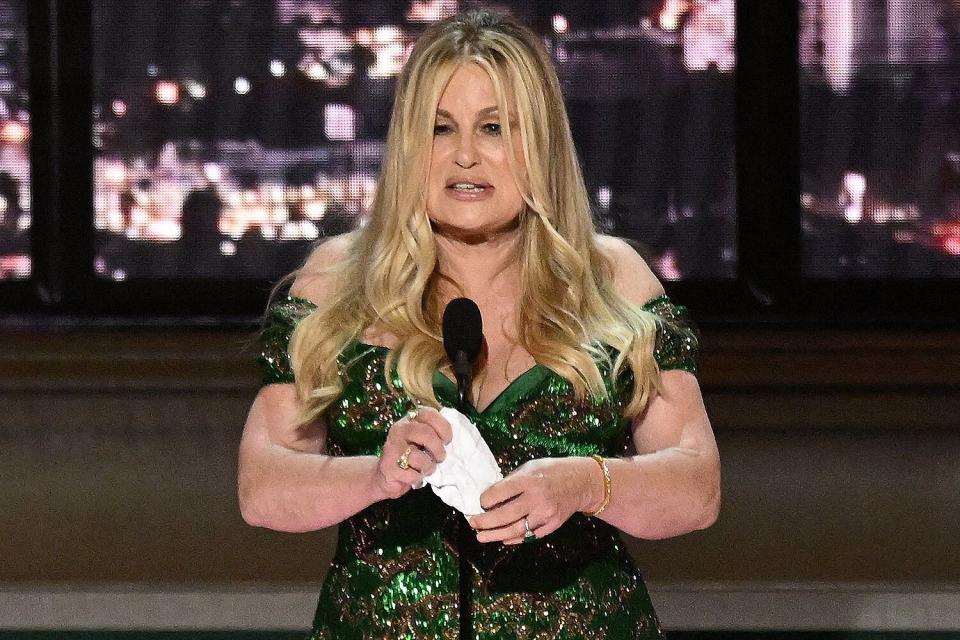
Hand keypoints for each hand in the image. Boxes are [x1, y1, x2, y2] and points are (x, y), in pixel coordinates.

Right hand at [373, 407, 451, 499]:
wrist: (385, 476)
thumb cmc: (410, 456)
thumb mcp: (421, 441)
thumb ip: (434, 434)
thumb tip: (457, 438)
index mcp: (409, 420)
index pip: (428, 414)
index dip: (443, 427)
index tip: (447, 440)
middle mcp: (399, 430)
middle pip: (426, 434)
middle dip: (438, 449)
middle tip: (440, 458)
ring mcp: (391, 448)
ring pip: (418, 456)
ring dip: (428, 467)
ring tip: (427, 469)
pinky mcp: (388, 467)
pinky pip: (411, 474)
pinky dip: (418, 478)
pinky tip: (415, 477)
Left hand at [468, 457, 601, 543]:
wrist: (581, 482)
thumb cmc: (551, 471)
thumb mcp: (529, 467)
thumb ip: (511, 482)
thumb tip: (491, 497)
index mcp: (528, 480)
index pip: (499, 493)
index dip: (485, 500)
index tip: (480, 502)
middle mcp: (536, 498)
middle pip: (504, 515)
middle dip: (484, 522)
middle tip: (473, 523)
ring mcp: (545, 514)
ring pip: (515, 530)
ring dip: (495, 535)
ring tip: (481, 537)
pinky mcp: (552, 525)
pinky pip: (529, 535)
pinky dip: (514, 538)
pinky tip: (503, 537)